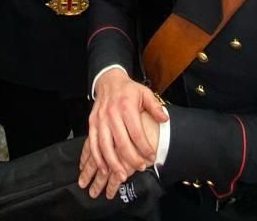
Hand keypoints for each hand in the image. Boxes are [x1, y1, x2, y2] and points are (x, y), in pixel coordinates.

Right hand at [80, 72, 167, 197]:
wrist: (108, 81)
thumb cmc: (128, 90)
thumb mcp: (144, 93)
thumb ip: (155, 107)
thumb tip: (165, 119)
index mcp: (126, 107)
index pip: (136, 132)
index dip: (144, 147)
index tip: (151, 157)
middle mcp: (112, 114)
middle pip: (121, 142)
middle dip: (131, 159)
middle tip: (141, 167)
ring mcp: (100, 120)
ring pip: (105, 146)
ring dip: (113, 163)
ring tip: (122, 174)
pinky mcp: (92, 124)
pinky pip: (93, 144)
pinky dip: (98, 158)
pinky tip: (104, 168)